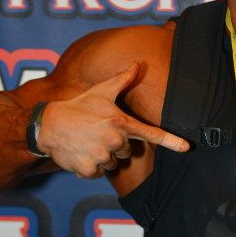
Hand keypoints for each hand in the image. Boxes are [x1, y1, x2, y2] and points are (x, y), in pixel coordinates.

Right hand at [38, 64, 188, 177]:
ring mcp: (102, 156)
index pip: (151, 134)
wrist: (48, 125)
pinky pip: (99, 173)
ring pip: (113, 163)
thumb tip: (137, 64)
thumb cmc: (78, 107)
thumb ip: (122, 80)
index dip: (171, 141)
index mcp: (121, 123)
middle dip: (117, 145)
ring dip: (104, 156)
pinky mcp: (89, 169)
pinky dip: (91, 166)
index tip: (187, 148)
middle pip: (128, 151)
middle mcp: (115, 141)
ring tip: (88, 142)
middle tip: (99, 133)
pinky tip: (82, 153)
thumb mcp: (101, 92)